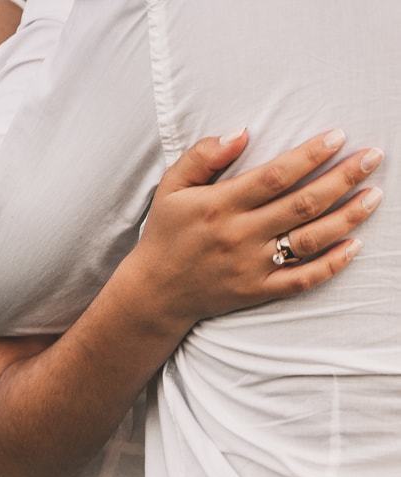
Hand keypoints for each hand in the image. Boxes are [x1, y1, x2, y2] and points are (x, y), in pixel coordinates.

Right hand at [129, 128, 382, 325]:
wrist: (155, 291)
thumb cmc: (166, 234)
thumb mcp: (170, 189)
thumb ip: (202, 157)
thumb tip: (241, 132)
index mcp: (219, 206)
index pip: (275, 176)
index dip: (310, 155)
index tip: (338, 137)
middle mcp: (239, 235)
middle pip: (303, 203)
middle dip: (343, 178)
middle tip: (373, 158)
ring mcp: (251, 266)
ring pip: (310, 239)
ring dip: (348, 217)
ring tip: (374, 195)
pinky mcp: (257, 290)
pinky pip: (302, 279)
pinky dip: (331, 264)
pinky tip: (354, 245)